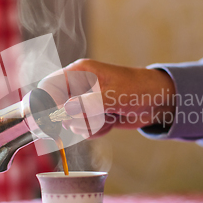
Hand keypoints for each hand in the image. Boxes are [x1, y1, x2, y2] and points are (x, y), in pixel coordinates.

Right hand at [39, 59, 175, 137]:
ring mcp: (84, 102)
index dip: (44, 102)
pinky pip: (83, 129)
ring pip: (70, 122)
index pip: (48, 85)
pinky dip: (96, 130)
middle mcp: (78, 86)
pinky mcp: (92, 115)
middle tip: (91, 117)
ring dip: (88, 126)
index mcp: (79, 72)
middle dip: (74, 118)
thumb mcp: (114, 95)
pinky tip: (111, 122)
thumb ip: (89, 103)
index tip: (49, 119)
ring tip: (107, 117)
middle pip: (56, 108)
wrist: (158, 101)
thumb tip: (66, 109)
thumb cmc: (138, 89)